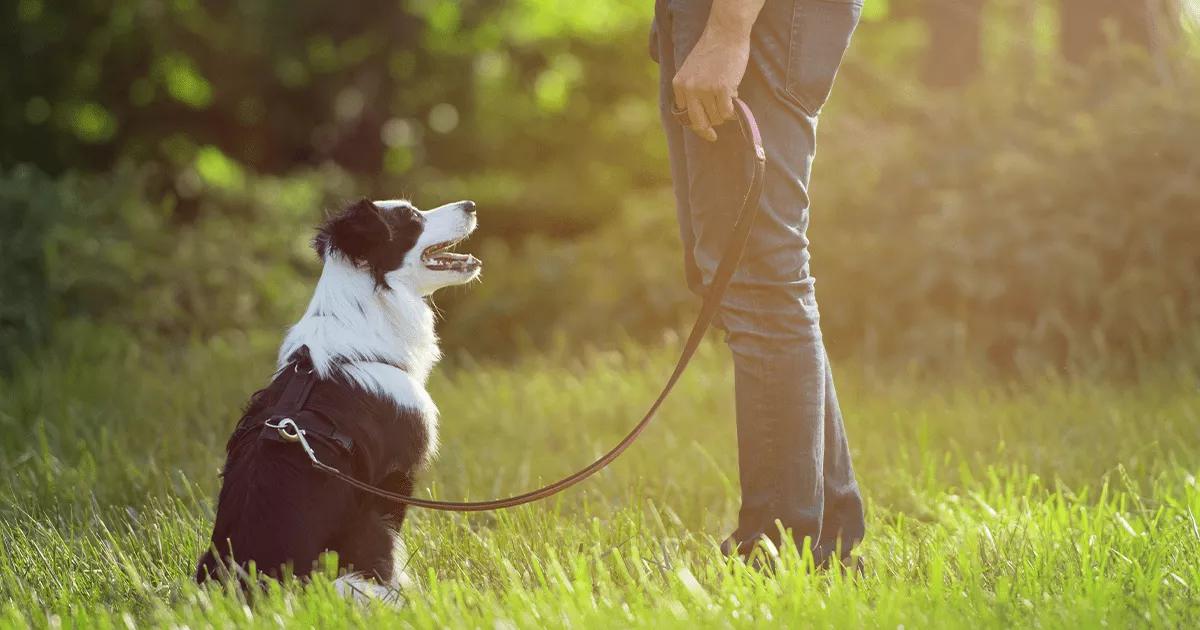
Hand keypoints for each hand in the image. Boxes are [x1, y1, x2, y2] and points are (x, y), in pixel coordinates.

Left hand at [672, 26, 750, 141]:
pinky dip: (733, 112)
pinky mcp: (721, 89)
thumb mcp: (692, 70)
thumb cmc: (712, 51)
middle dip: (707, 129)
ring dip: (724, 113)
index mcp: (679, 84)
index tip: (704, 131)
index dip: (696, 124)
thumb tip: (703, 114)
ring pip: (716, 117)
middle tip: (712, 136)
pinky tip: (735, 101)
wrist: (725, 33)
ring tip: (728, 96)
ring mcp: (705, 89)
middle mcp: (689, 89)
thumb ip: (693, 90)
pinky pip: (727, 113)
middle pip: (699, 122)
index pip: (685, 115)